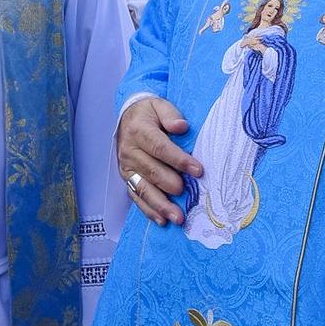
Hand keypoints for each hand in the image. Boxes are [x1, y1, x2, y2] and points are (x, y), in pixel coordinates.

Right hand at [117, 96, 200, 227]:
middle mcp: (129, 151)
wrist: (128, 118)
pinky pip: (136, 197)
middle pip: (151, 171)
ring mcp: (127, 168)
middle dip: (170, 184)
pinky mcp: (127, 179)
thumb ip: (170, 114)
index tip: (198, 170)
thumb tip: (182, 126)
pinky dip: (149, 210)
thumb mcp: (159, 105)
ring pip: (143, 189)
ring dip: (160, 205)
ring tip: (177, 217)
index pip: (160, 148)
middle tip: (186, 193)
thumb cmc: (149, 113)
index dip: (179, 160)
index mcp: (139, 131)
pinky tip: (162, 220)